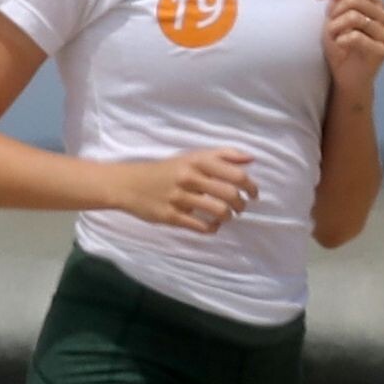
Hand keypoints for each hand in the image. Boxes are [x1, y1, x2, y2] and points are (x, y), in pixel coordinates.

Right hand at [114, 149, 257, 235]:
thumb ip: (222, 155)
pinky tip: (211, 226)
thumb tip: (251, 159)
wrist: (130, 183)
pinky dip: (212, 228)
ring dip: (228, 217)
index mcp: (197, 161)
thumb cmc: (168, 170)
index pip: (236, 174)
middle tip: (240, 208)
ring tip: (226, 217)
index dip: (251, 186)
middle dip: (241, 205)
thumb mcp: (192, 157)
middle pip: (230, 194)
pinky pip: (201, 226)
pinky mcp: (171, 216)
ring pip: (218, 211)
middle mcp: (189, 177)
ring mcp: (180, 198)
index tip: (253, 194)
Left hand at [317, 0, 383, 97]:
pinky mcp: (382, 51)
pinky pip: (355, 37)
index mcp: (376, 3)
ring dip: (335, 28)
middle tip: (329, 27)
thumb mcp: (335, 13)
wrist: (346, 77)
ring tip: (334, 38)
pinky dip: (341, 41)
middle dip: (334, 12)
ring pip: (353, 17)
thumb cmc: (341, 45)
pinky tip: (340, 47)